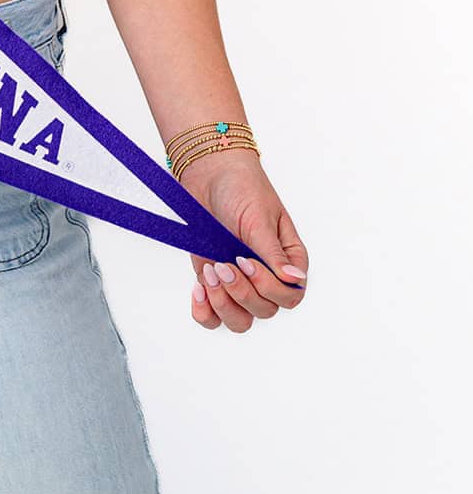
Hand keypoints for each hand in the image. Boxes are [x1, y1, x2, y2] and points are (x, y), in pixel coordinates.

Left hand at [181, 150, 308, 333]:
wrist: (209, 174)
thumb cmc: (242, 188)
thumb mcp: (260, 218)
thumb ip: (274, 253)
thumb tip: (295, 279)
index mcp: (288, 261)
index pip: (289, 296)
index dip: (268, 287)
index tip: (246, 261)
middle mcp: (266, 276)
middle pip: (264, 310)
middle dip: (242, 292)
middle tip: (224, 264)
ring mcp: (240, 281)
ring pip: (240, 319)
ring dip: (224, 304)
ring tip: (211, 273)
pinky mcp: (215, 282)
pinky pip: (213, 314)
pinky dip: (205, 311)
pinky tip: (199, 290)